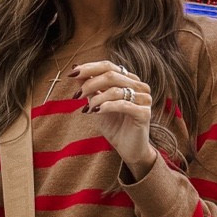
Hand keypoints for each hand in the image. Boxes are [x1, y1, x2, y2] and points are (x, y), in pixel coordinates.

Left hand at [69, 60, 155, 174]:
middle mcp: (139, 86)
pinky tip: (96, 112)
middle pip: (111, 75)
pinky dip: (106, 107)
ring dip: (96, 99)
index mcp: (129, 80)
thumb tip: (76, 69)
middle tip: (77, 95)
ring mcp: (144, 99)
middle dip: (90, 84)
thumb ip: (90, 87)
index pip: (108, 66)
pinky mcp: (145, 113)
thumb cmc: (114, 126)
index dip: (89, 68)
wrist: (128, 149)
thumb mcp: (97, 104)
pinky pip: (123, 104)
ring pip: (115, 90)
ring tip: (86, 109)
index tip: (72, 73)